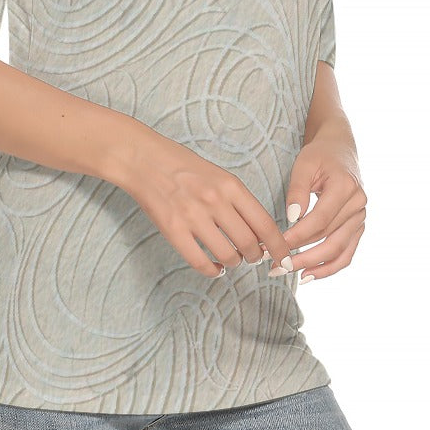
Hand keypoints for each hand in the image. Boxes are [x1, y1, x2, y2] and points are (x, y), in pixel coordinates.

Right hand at [118, 136, 297, 278]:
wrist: (144, 158)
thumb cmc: (182, 165)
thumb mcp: (218, 175)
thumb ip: (238, 200)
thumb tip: (258, 232)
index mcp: (230, 185)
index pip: (265, 224)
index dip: (279, 247)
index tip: (285, 259)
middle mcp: (215, 201)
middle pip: (249, 244)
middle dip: (255, 257)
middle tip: (253, 257)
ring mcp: (193, 216)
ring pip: (228, 255)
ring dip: (234, 263)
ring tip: (231, 260)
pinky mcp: (173, 230)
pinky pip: (200, 262)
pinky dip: (212, 271)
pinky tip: (215, 268)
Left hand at [276, 135, 367, 279]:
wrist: (340, 150)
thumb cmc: (319, 155)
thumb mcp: (304, 164)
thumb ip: (298, 189)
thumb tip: (292, 218)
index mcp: (345, 187)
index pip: (319, 220)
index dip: (297, 236)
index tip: (275, 245)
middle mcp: (358, 205)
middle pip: (329, 239)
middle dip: (302, 256)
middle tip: (277, 266)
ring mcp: (361, 217)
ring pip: (339, 251)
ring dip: (314, 266)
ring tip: (289, 274)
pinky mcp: (358, 226)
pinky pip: (347, 253)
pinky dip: (330, 267)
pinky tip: (309, 275)